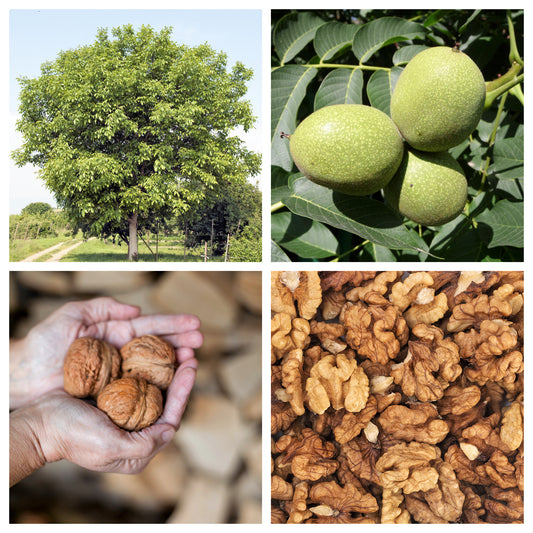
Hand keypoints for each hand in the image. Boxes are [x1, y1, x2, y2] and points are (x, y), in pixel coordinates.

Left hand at [10, 297, 202, 408]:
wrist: (22, 377)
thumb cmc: (42, 344)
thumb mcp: (71, 316)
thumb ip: (103, 307)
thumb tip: (136, 310)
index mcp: (116, 332)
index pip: (150, 326)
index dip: (174, 324)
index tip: (195, 323)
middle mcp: (122, 353)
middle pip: (158, 346)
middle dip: (182, 342)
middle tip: (201, 343)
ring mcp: (119, 374)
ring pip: (154, 368)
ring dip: (175, 364)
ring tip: (193, 361)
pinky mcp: (113, 394)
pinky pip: (140, 390)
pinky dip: (159, 387)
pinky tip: (173, 385)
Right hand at [11, 358, 195, 480]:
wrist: (41, 422)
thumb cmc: (72, 435)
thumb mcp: (109, 446)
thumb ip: (143, 445)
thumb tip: (171, 430)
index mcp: (139, 450)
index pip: (171, 418)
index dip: (183, 392)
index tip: (190, 367)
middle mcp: (136, 433)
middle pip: (166, 402)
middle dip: (179, 377)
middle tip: (189, 353)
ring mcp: (126, 417)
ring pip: (155, 390)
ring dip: (167, 370)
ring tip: (178, 349)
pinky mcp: (116, 401)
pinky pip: (138, 383)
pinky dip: (148, 367)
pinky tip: (154, 352)